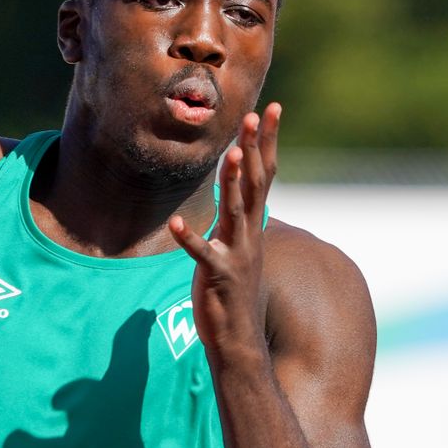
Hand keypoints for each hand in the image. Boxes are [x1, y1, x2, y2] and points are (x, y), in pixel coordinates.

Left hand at [168, 102, 279, 364]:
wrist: (239, 340)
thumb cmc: (233, 291)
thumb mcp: (237, 246)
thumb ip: (236, 217)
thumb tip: (234, 189)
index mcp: (252, 225)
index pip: (265, 174)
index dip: (268, 141)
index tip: (272, 107)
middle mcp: (250, 235)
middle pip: (256, 183)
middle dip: (255, 149)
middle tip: (253, 115)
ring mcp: (237, 255)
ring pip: (236, 212)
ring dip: (232, 183)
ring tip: (229, 155)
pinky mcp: (218, 276)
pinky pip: (203, 254)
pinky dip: (189, 238)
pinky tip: (175, 222)